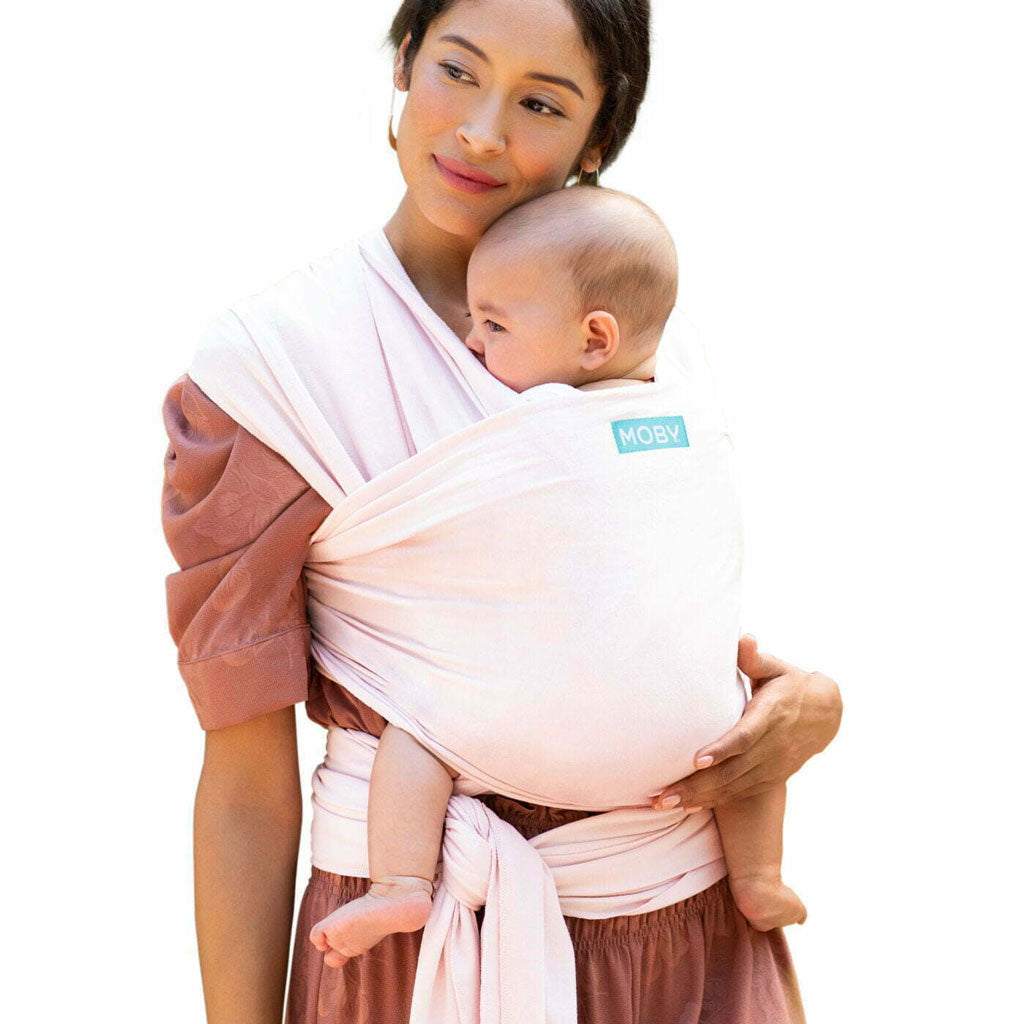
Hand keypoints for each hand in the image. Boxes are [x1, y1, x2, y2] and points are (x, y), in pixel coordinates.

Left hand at [651, 635, 841, 810]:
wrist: (825, 714)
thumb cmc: (788, 684)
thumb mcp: (776, 667)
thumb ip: (755, 658)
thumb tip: (743, 639)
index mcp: (772, 715)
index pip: (745, 737)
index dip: (722, 750)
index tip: (696, 759)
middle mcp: (772, 746)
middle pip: (732, 770)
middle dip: (697, 784)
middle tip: (662, 794)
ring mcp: (772, 766)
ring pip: (733, 787)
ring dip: (699, 798)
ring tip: (664, 803)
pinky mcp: (771, 778)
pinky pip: (739, 794)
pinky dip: (712, 802)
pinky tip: (686, 805)